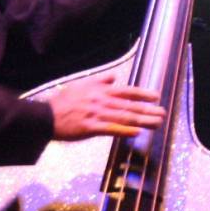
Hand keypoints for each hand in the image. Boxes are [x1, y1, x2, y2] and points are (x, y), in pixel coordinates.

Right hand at [47, 75, 165, 140]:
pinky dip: (124, 131)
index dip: (143, 94)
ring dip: (142, 120)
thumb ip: (100, 80)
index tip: (156, 96)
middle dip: (148, 110)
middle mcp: (102, 101)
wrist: (46, 115)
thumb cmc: (64, 100)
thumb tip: (115, 77)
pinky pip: (111, 129)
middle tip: (163, 113)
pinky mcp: (91, 128)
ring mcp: (97, 115)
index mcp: (101, 91)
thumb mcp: (82, 84)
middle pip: (130, 106)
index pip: (127, 91)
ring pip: (124, 118)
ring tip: (157, 123)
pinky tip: (137, 133)